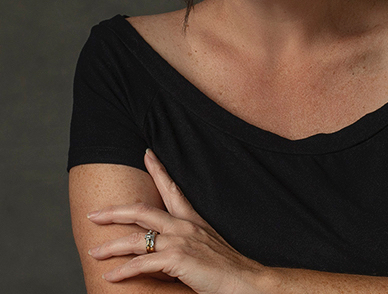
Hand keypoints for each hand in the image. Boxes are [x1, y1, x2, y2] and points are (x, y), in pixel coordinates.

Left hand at [87, 149, 267, 292]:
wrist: (245, 281)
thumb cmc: (226, 268)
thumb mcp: (206, 245)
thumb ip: (187, 240)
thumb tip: (167, 245)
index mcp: (192, 219)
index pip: (172, 188)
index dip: (158, 170)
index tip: (147, 153)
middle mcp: (184, 225)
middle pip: (143, 210)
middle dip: (115, 212)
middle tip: (94, 213)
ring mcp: (181, 241)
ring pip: (138, 238)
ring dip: (112, 245)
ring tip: (94, 251)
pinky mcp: (178, 259)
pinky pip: (143, 263)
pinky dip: (124, 270)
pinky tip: (111, 276)